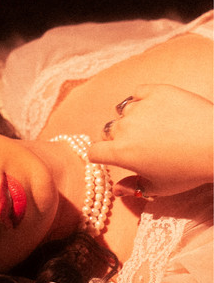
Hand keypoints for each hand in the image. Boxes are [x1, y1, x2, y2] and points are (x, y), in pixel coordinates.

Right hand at [88, 84, 212, 196]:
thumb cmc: (189, 170)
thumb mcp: (158, 188)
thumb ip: (132, 188)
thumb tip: (116, 190)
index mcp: (121, 153)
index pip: (94, 151)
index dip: (100, 155)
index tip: (109, 156)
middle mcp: (124, 128)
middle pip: (108, 131)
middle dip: (117, 137)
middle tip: (138, 143)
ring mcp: (140, 108)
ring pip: (123, 112)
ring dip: (131, 119)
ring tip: (152, 125)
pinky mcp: (156, 92)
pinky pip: (137, 94)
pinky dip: (141, 100)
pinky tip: (155, 109)